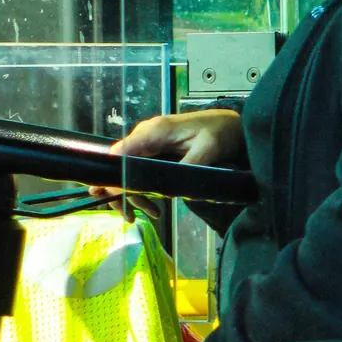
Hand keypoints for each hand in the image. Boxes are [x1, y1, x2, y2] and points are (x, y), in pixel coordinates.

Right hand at [89, 109, 246, 199]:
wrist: (229, 124)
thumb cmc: (218, 131)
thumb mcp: (207, 149)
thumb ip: (187, 167)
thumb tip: (170, 190)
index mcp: (154, 132)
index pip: (120, 153)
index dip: (112, 176)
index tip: (116, 199)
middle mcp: (145, 136)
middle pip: (119, 165)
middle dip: (121, 192)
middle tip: (131, 217)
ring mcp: (148, 144)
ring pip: (127, 171)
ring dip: (134, 195)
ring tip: (151, 213)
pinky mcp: (154, 151)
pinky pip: (139, 171)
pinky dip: (142, 189)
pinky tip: (153, 206)